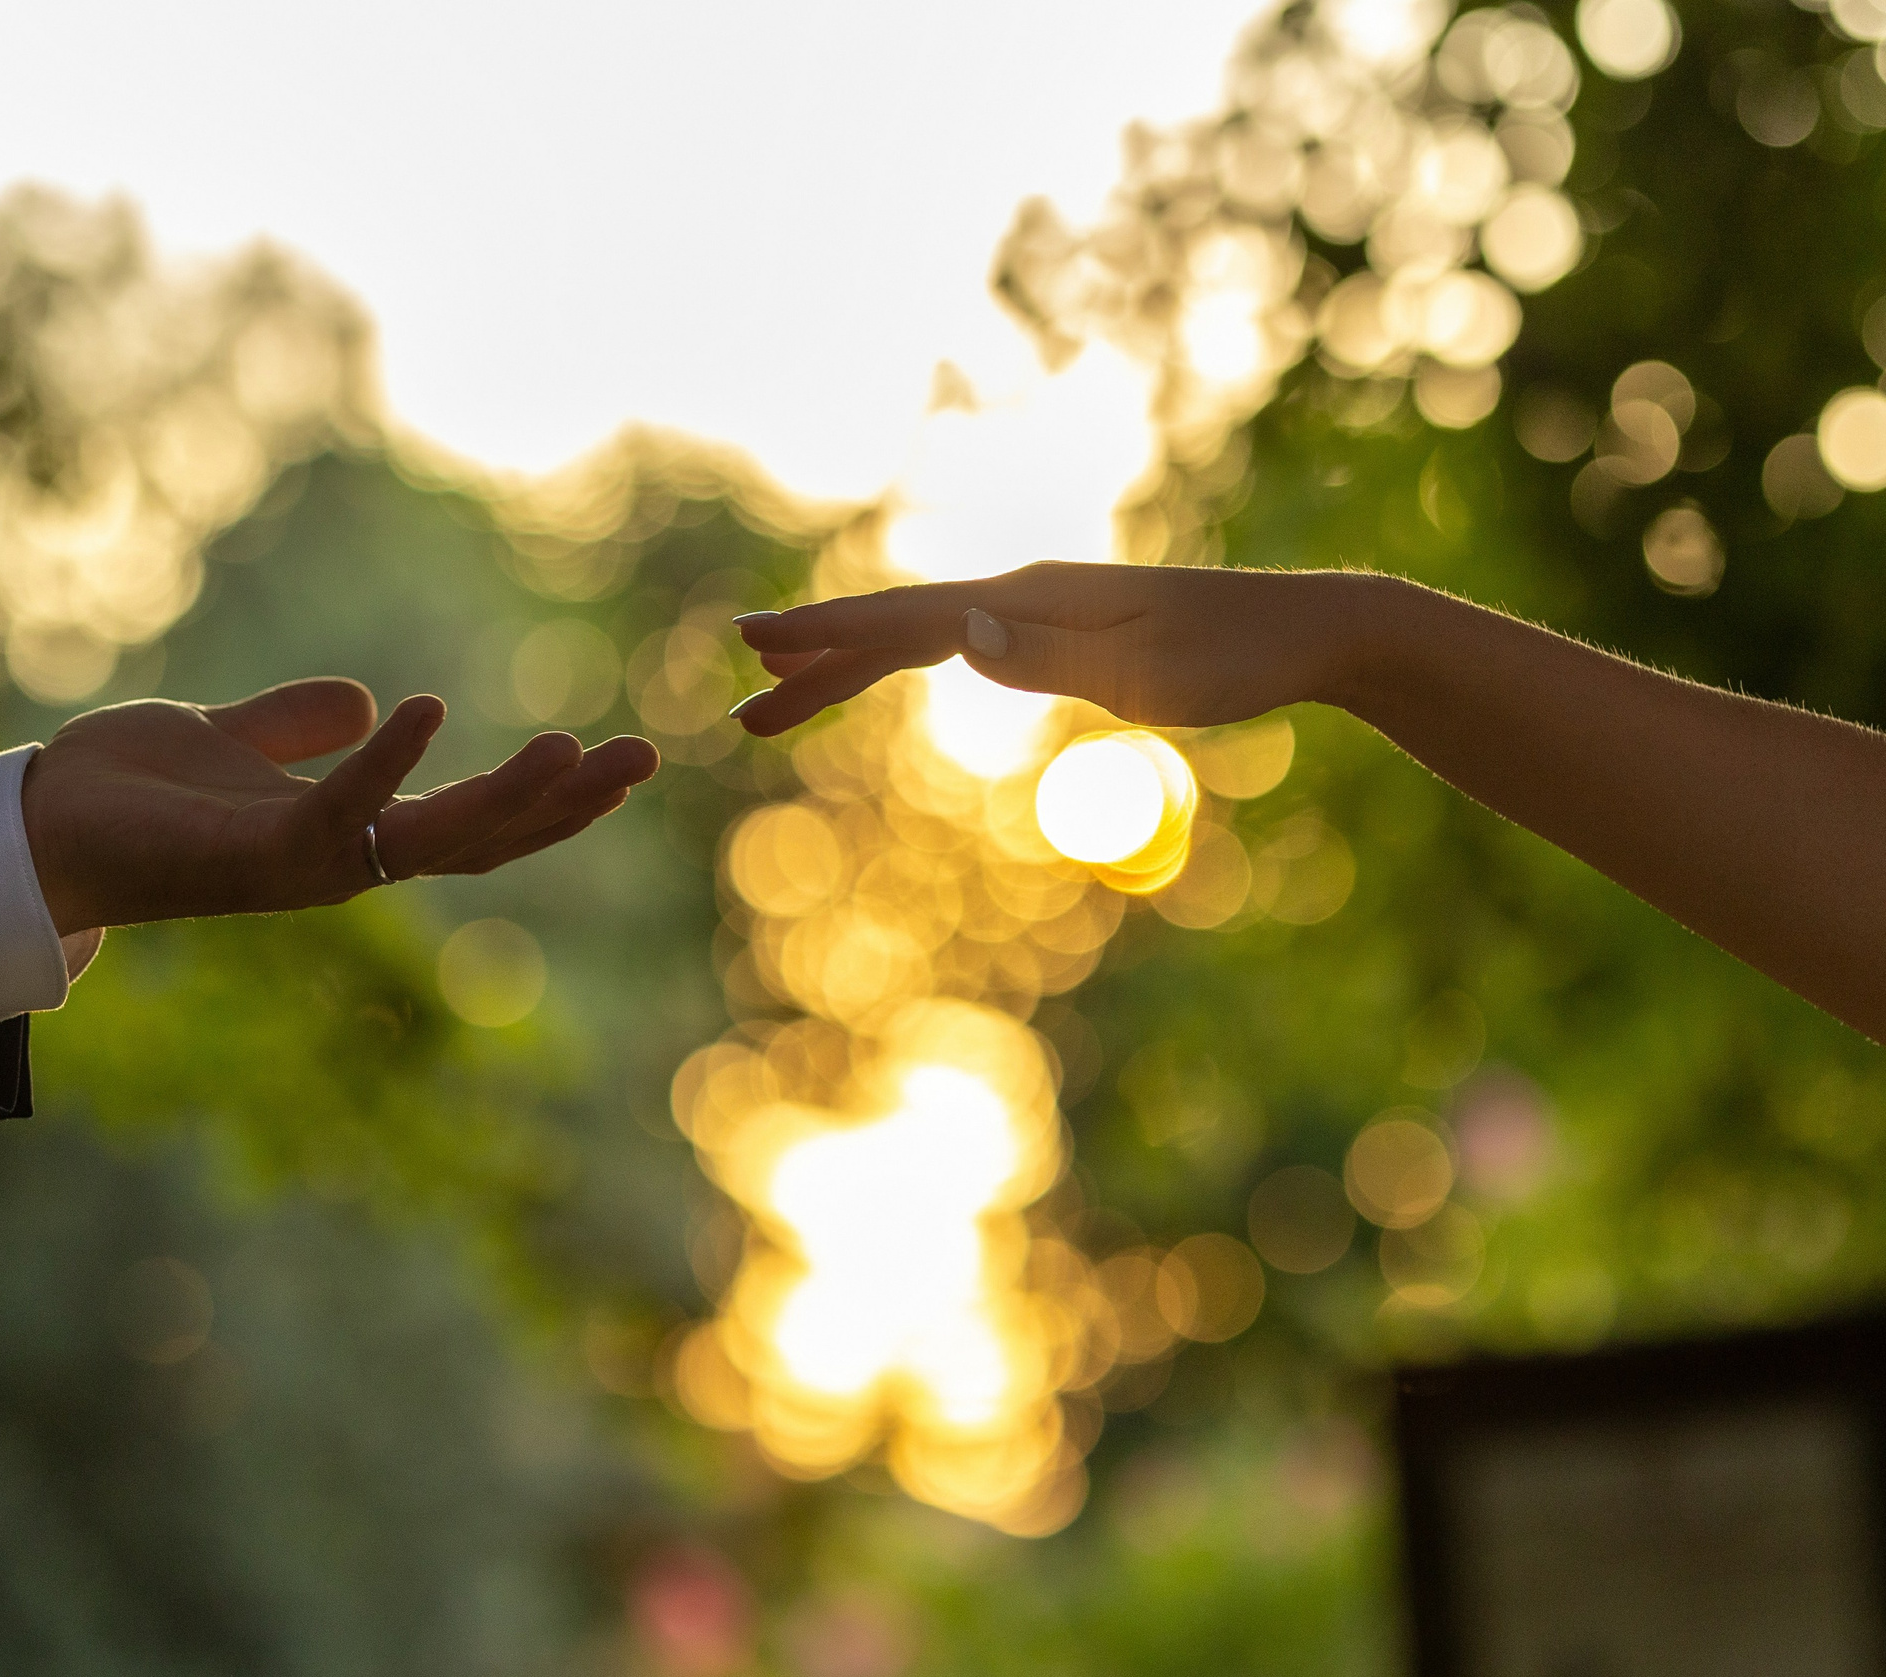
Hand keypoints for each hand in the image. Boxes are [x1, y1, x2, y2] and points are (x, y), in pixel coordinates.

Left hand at [19, 678, 658, 935]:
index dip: (543, 800)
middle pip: (478, 842)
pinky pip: (337, 811)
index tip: (613, 759)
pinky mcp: (252, 855)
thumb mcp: (225, 738)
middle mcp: (336, 865)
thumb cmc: (118, 793)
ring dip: (507, 802)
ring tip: (576, 751)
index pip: (467, 823)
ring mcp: (301, 868)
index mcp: (342, 838)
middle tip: (642, 761)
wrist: (25, 828)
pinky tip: (427, 709)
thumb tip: (366, 703)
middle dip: (562, 808)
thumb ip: (295, 726)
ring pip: (430, 842)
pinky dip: (384, 765)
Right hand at [727, 562, 1376, 734]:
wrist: (1313, 632)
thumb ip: (1048, 657)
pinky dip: (900, 663)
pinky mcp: (1063, 632)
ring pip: (920, 638)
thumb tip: (955, 632)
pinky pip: (955, 646)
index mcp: (1034, 599)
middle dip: (814, 661)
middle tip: (740, 704)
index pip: (907, 619)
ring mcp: (1041, 611)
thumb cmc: (1240, 659)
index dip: (826, 632)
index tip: (752, 640)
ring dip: (846, 670)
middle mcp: (1026, 594)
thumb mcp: (1148, 671)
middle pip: (895, 627)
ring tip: (780, 705)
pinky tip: (878, 677)